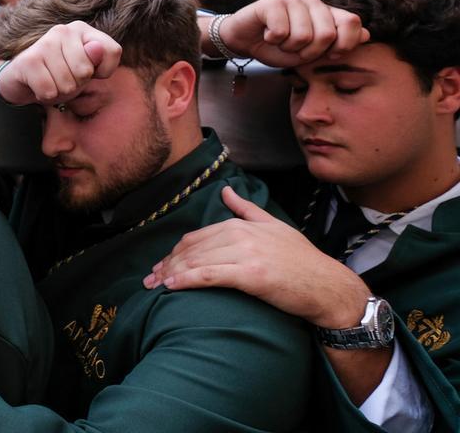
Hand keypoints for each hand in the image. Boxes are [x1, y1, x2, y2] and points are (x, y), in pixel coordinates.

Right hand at [0, 21, 122, 105]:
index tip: (89, 71)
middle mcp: (63, 30)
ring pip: (67, 84)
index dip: (105, 70)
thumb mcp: (85, 70)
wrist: (21, 79)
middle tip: (63, 78)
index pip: (112, 50)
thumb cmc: (58, 74)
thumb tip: (96, 48)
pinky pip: (49, 91)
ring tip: (50, 81)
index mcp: (82, 29)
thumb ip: (99, 61)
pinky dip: (45, 96)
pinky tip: (38, 86)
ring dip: (59, 92)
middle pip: (86, 71)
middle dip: (76, 84)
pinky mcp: (29, 60)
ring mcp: (44, 43)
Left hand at [144, 186, 370, 328]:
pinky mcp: (251, 274)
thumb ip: (246, 209)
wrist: (328, 286)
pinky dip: (187, 280)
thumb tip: (225, 190)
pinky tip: (172, 287)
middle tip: (149, 279)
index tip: (161, 265)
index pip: (198, 237)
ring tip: (155, 286)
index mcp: (242, 225)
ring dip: (171, 274)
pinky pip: (210, 275)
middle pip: (193, 249)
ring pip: (197, 261)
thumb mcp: (274, 226)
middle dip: (168, 264)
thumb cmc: (302, 261)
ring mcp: (246, 253)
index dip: (176, 252)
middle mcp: (241, 235)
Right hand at [218, 0, 368, 66]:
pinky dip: (273, 40)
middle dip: (309, 52)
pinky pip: (281, 31)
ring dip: (288, 48)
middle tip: (295, 50)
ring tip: (280, 42)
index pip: (352, 22)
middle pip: (327, 34)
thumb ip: (338, 44)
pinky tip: (267, 34)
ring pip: (303, 35)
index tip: (330, 55)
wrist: (245, 41)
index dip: (344, 44)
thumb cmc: (278, 46)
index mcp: (327, 13)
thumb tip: (367, 34)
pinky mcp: (272, 3)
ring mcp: (293, 1)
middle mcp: (313, 3)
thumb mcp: (311, 52)